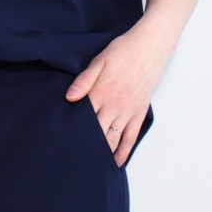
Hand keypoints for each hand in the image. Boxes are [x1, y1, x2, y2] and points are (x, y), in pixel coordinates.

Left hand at [65, 25, 168, 166]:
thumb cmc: (123, 50)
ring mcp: (128, 111)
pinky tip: (116, 162)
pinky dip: (123, 152)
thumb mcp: (100, 60)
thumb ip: (84, 80)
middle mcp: (114, 105)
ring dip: (102, 152)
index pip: (82, 117)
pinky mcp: (138, 113)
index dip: (71, 129)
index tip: (61, 141)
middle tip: (71, 160)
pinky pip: (130, 137)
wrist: (150, 47)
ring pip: (112, 139)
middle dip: (84, 146)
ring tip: (89, 165)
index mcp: (101, 92)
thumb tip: (69, 97)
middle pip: (96, 132)